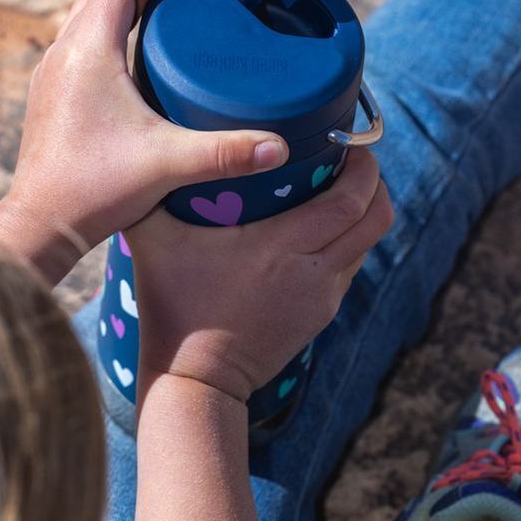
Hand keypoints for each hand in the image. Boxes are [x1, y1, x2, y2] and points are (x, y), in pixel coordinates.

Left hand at [0, 0, 287, 282]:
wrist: (39, 224)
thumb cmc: (92, 189)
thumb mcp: (168, 164)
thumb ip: (227, 153)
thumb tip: (279, 146)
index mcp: (87, 52)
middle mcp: (64, 54)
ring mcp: (53, 75)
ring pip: (88, 14)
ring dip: (127, 0)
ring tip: (170, 3)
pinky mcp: (52, 96)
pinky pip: (82, 42)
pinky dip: (112, 28)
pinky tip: (137, 52)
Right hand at [128, 149, 392, 404]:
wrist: (196, 379)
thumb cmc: (173, 306)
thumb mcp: (152, 240)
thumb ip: (151, 187)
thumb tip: (145, 146)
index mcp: (282, 247)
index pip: (351, 201)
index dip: (363, 167)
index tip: (350, 141)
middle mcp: (314, 271)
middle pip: (376, 218)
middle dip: (374, 183)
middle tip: (353, 158)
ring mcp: (323, 297)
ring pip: (368, 244)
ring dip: (364, 212)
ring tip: (339, 187)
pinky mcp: (320, 316)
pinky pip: (350, 267)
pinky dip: (348, 241)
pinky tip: (321, 229)